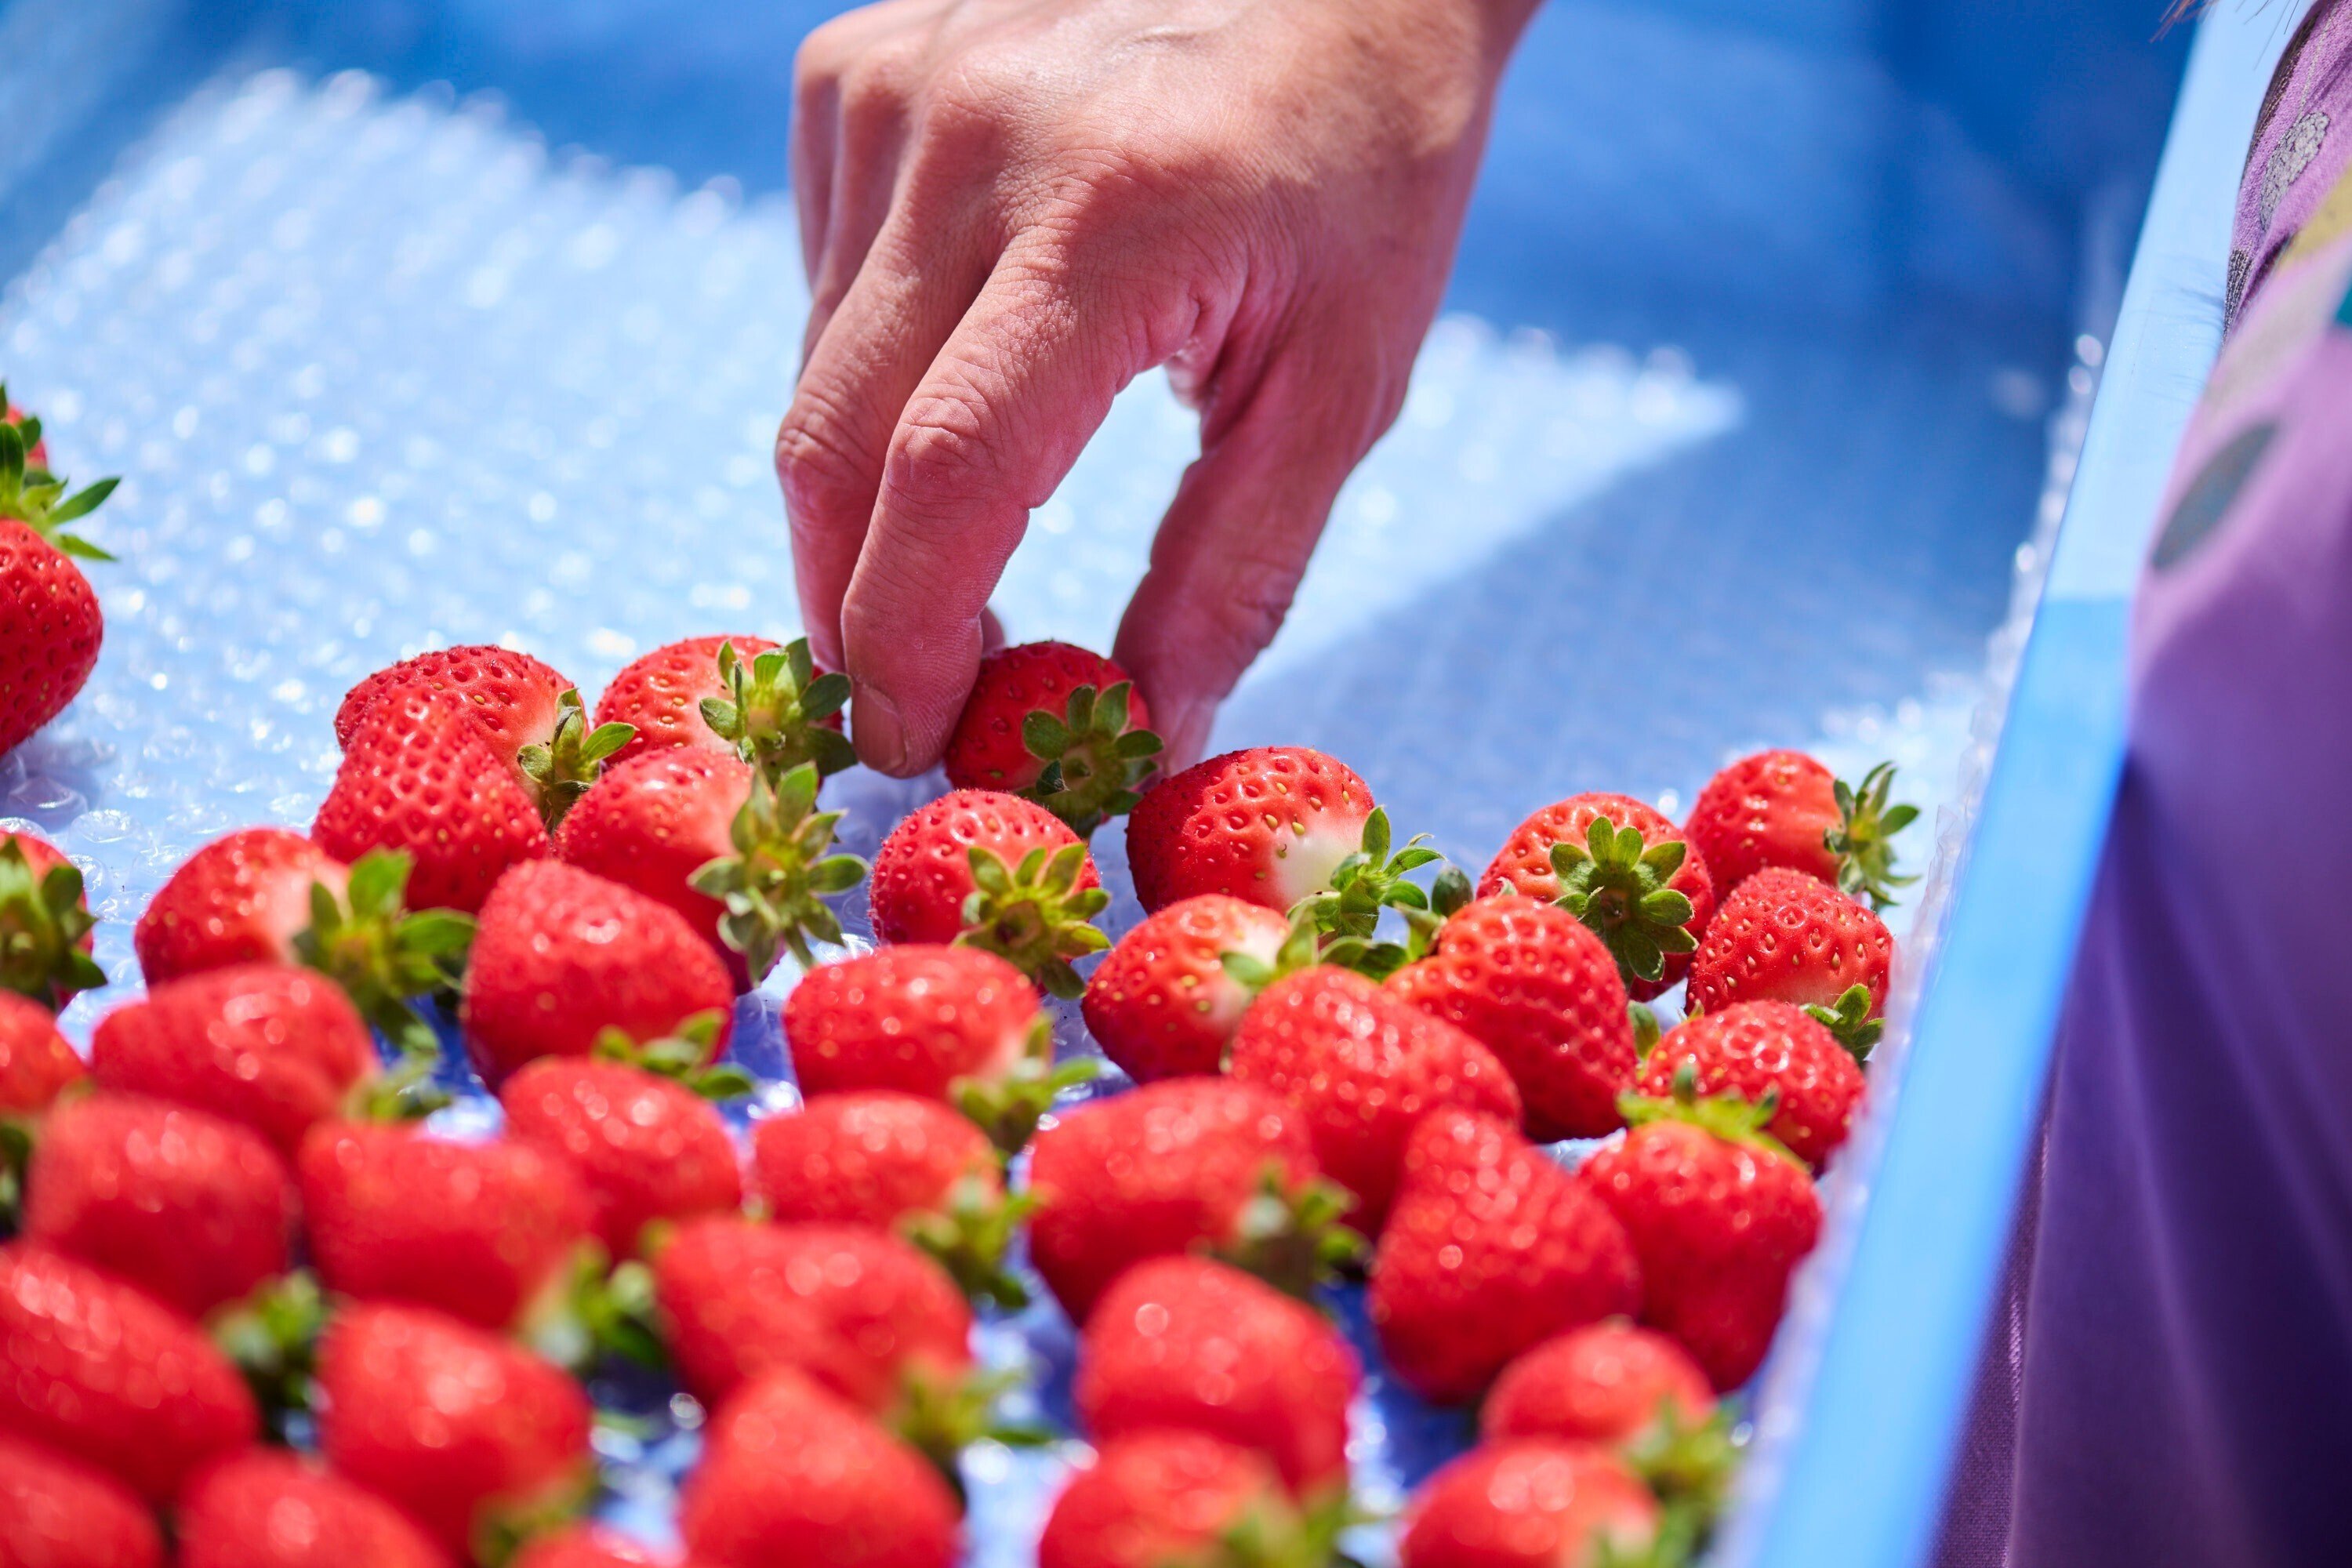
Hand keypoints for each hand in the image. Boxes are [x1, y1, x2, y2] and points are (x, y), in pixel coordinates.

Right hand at [782, 0, 1538, 773]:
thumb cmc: (1363, 168)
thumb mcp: (1344, 384)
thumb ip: (1237, 572)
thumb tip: (1142, 735)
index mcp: (1119, 216)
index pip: (952, 467)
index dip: (910, 633)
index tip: (916, 741)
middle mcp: (976, 135)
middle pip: (835, 439)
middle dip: (850, 606)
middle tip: (908, 704)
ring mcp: (899, 89)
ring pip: (813, 375)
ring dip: (864, 503)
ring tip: (960, 561)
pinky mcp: (855, 73)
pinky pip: (821, 288)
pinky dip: (868, 381)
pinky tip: (964, 376)